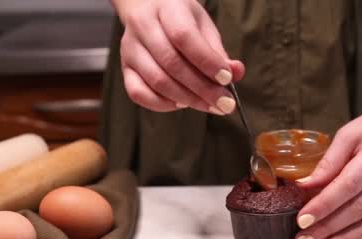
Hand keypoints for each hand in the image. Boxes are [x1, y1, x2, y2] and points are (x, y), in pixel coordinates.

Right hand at [115, 0, 244, 112]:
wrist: (148, 10)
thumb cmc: (181, 20)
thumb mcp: (204, 27)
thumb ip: (218, 52)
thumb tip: (235, 73)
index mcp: (167, 9)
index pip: (184, 37)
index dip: (207, 62)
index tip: (227, 79)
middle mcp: (143, 26)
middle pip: (172, 63)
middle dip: (202, 89)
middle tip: (224, 104)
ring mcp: (130, 48)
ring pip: (157, 81)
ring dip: (187, 99)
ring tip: (209, 105)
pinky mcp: (125, 68)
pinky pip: (139, 93)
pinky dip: (163, 104)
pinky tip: (181, 103)